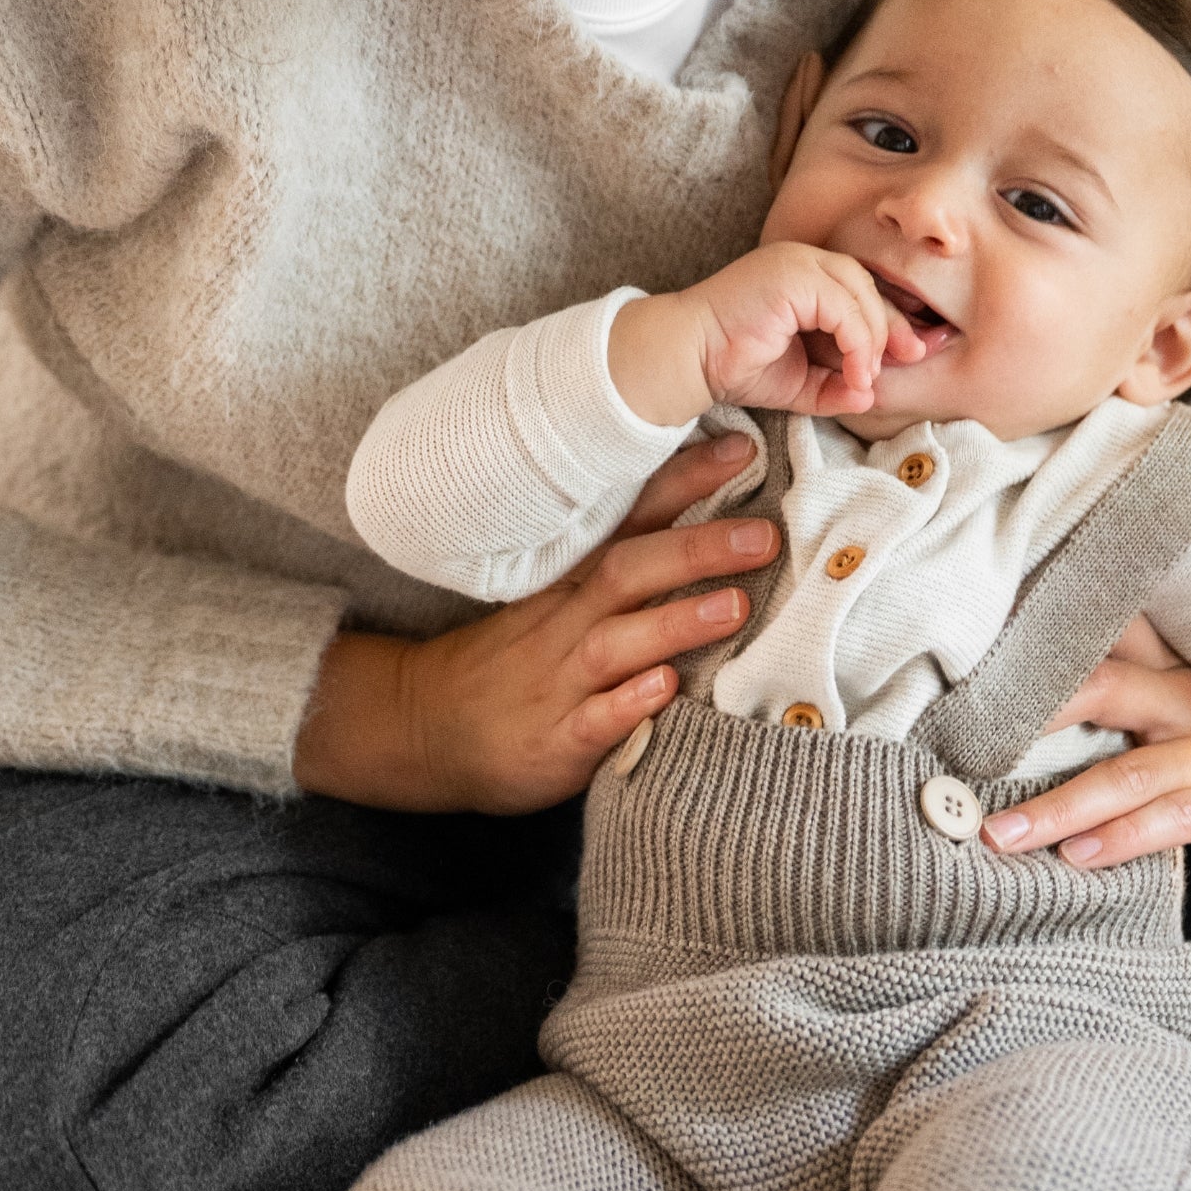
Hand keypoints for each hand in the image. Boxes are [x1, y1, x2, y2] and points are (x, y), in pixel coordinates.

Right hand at [293, 435, 778, 812]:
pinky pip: (592, 721)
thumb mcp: (557, 605)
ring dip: (674, 622)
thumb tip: (710, 526)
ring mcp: (558, 683)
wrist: (427, 729)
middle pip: (628, 570)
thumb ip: (623, 574)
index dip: (683, 482)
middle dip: (696, 548)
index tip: (741, 449)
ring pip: (615, 642)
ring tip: (735, 606)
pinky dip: (629, 704)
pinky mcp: (554, 742)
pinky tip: (665, 690)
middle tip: (763, 535)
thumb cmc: (514, 665)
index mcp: (571, 585)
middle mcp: (566, 624)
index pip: (630, 520)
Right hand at [609, 244, 924, 425]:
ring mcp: (797, 262)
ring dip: (873, 340)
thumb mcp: (799, 382)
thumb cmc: (735, 366)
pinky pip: (843, 306)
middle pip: (869, 288)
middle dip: (893, 328)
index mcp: (806, 278)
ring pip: (861, 294)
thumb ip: (835, 386)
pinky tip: (855, 371)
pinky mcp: (792, 275)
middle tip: (909, 361)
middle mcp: (805, 261)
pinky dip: (857, 341)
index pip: (862, 293)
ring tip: (865, 378)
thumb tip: (870, 396)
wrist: (691, 358)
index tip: (910, 356)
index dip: (890, 325)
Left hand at [978, 621, 1190, 878]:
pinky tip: (1082, 857)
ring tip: (1002, 836)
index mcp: (1169, 679)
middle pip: (1103, 689)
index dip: (1032, 652)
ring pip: (1128, 772)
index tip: (961, 676)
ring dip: (1059, 807)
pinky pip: (1179, 816)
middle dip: (1029, 720)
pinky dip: (1126, 836)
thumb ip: (1115, 718)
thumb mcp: (1178, 730)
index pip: (1097, 647)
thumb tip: (1024, 729)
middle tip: (963, 753)